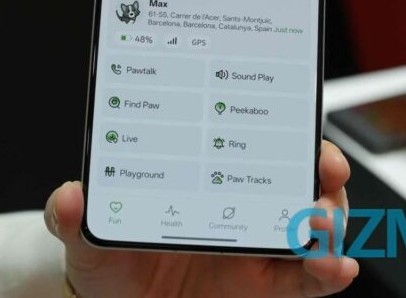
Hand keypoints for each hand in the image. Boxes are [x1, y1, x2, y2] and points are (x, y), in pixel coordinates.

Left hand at [45, 140, 356, 296]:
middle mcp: (244, 204)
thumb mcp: (89, 236)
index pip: (258, 140)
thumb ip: (75, 217)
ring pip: (316, 223)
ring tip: (319, 227)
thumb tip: (69, 198)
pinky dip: (331, 272)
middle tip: (322, 171)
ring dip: (331, 219)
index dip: (286, 129)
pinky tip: (336, 268)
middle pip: (301, 176)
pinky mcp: (269, 287)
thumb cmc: (112, 260)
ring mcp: (261, 247)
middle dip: (322, 168)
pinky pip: (310, 281)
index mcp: (209, 176)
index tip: (297, 124)